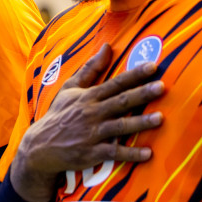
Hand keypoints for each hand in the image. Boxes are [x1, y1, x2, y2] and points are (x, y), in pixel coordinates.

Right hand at [10, 44, 164, 201]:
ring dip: (140, 123)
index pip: (115, 83)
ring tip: (160, 118)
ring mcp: (92, 134)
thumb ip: (90, 68)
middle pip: (121, 102)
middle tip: (162, 87)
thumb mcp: (69, 89)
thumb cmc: (59, 115)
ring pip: (120, 127)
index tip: (153, 66)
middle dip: (142, 94)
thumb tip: (107, 46)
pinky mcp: (91, 153)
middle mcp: (91, 113)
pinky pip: (114, 153)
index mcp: (88, 97)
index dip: (134, 75)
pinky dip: (130, 154)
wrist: (40, 147)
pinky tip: (148, 154)